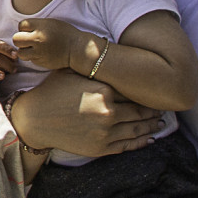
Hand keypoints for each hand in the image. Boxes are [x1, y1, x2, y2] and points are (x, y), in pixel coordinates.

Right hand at [7, 69, 163, 159]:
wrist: (33, 120)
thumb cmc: (50, 92)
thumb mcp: (70, 72)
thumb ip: (91, 66)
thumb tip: (107, 48)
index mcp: (103, 91)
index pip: (132, 91)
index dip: (145, 90)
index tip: (154, 90)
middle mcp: (108, 112)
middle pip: (139, 110)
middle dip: (153, 109)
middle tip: (164, 107)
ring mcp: (106, 132)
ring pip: (138, 129)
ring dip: (152, 125)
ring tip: (160, 122)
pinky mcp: (101, 148)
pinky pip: (128, 145)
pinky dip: (141, 141)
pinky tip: (149, 137)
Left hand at [11, 18, 96, 72]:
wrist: (78, 49)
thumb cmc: (65, 33)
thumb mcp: (51, 23)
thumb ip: (36, 25)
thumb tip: (20, 29)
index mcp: (41, 26)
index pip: (21, 25)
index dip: (24, 28)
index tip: (31, 30)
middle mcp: (38, 39)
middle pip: (16, 39)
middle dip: (20, 39)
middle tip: (28, 40)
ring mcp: (39, 52)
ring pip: (20, 53)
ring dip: (24, 50)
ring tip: (32, 48)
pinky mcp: (41, 62)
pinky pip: (30, 59)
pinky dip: (33, 57)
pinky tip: (41, 54)